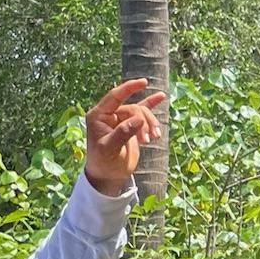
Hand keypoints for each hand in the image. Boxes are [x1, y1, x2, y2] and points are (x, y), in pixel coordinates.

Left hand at [83, 79, 166, 193]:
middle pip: (133, 108)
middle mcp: (109, 115)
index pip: (115, 96)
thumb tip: (139, 119)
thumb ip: (123, 133)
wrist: (109, 176)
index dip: (129, 88)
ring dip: (150, 124)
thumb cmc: (104, 163)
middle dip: (144, 121)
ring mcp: (121, 120)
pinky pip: (143, 112)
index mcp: (99, 116)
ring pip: (141, 113)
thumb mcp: (110, 149)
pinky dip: (152, 106)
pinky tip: (161, 96)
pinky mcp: (131, 126)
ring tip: (154, 138)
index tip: (144, 82)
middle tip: (148, 139)